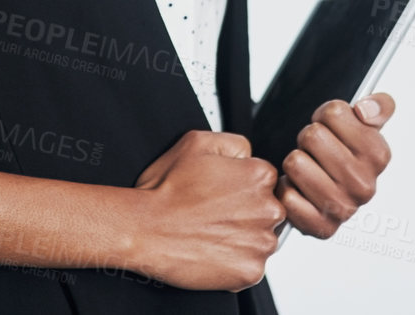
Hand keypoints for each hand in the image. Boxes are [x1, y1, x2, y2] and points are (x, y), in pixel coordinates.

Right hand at [129, 130, 286, 290]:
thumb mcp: (198, 142)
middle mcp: (269, 209)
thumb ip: (236, 143)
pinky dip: (235, 261)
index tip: (222, 192)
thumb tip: (250, 155)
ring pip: (262, 239)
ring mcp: (261, 243)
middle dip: (246, 211)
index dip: (241, 185)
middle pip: (269, 209)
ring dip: (243, 237)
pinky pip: (252, 266)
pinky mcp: (251, 271)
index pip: (265, 180)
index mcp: (260, 176)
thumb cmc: (166, 190)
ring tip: (211, 231)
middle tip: (214, 213)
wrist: (145, 230)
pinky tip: (212, 250)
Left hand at [275, 93, 393, 238]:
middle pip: (312, 136)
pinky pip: (287, 195)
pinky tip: (300, 190)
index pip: (334, 112)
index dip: (325, 116)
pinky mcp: (320, 227)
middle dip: (308, 138)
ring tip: (309, 169)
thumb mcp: (365, 125)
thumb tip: (365, 110)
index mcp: (378, 156)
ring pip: (295, 162)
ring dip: (296, 162)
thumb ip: (378, 106)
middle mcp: (364, 186)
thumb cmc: (346, 157)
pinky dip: (287, 188)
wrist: (330, 195)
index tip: (332, 129)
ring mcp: (343, 208)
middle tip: (316, 151)